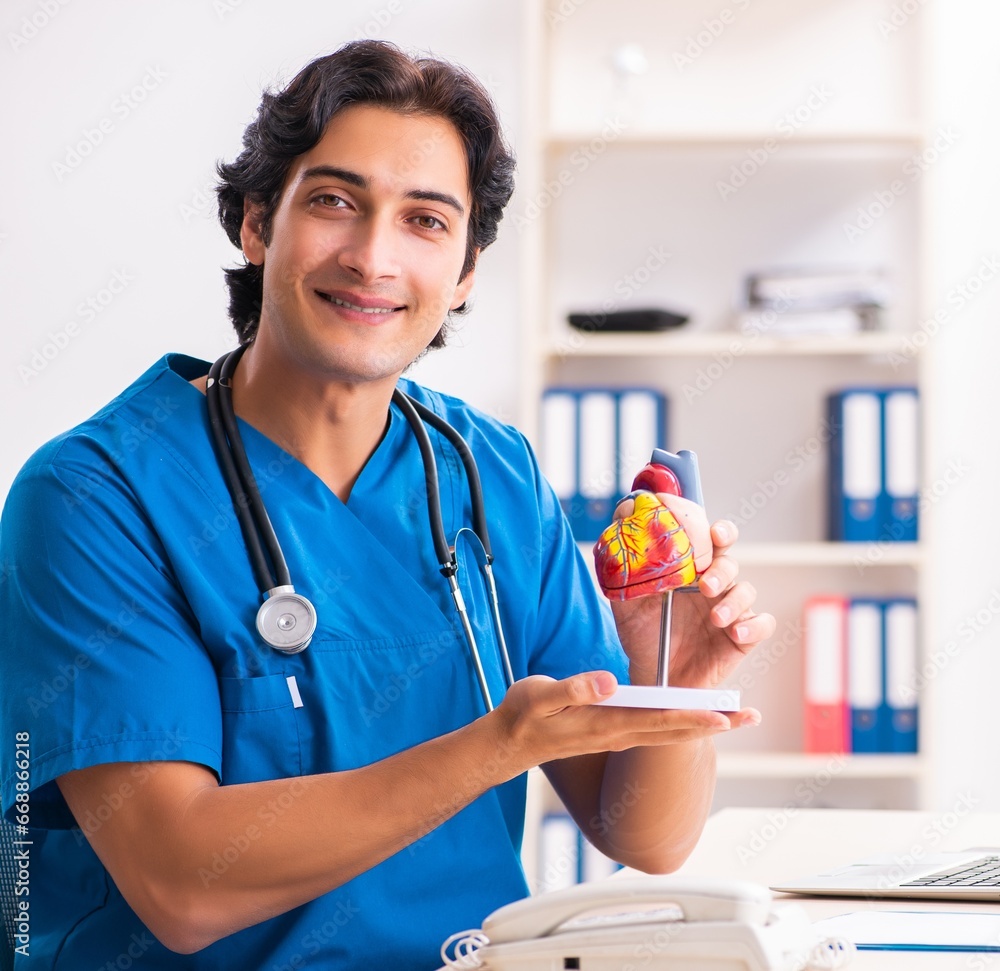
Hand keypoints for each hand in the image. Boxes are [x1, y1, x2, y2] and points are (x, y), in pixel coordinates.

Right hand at [492, 671, 738, 767]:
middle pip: (676, 730)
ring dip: (702, 724)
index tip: (726, 715)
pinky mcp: (611, 731)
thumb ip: (574, 689)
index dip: (695, 717)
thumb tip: (609, 682)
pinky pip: (654, 729)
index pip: (660, 721)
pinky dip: (679, 722)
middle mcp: (619, 733)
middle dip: (715, 723)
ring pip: (669, 731)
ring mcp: (617, 735)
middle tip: (751, 716)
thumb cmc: (523, 716)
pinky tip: (690, 716)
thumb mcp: (540, 696)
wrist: (509, 743)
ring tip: (733, 717)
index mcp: (607, 724)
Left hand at [604, 493, 774, 713]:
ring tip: (716, 618)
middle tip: (705, 585)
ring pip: (746, 591)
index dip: (718, 532)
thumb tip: (621, 520)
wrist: (653, 679)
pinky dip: (754, 626)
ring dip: (734, 601)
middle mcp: (713, 585)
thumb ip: (623, 566)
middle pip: (729, 563)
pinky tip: (736, 633)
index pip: (710, 541)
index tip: (714, 533)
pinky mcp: (742, 636)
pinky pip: (762, 624)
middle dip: (722, 569)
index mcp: (689, 570)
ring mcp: (730, 610)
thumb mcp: (626, 601)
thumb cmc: (642, 636)